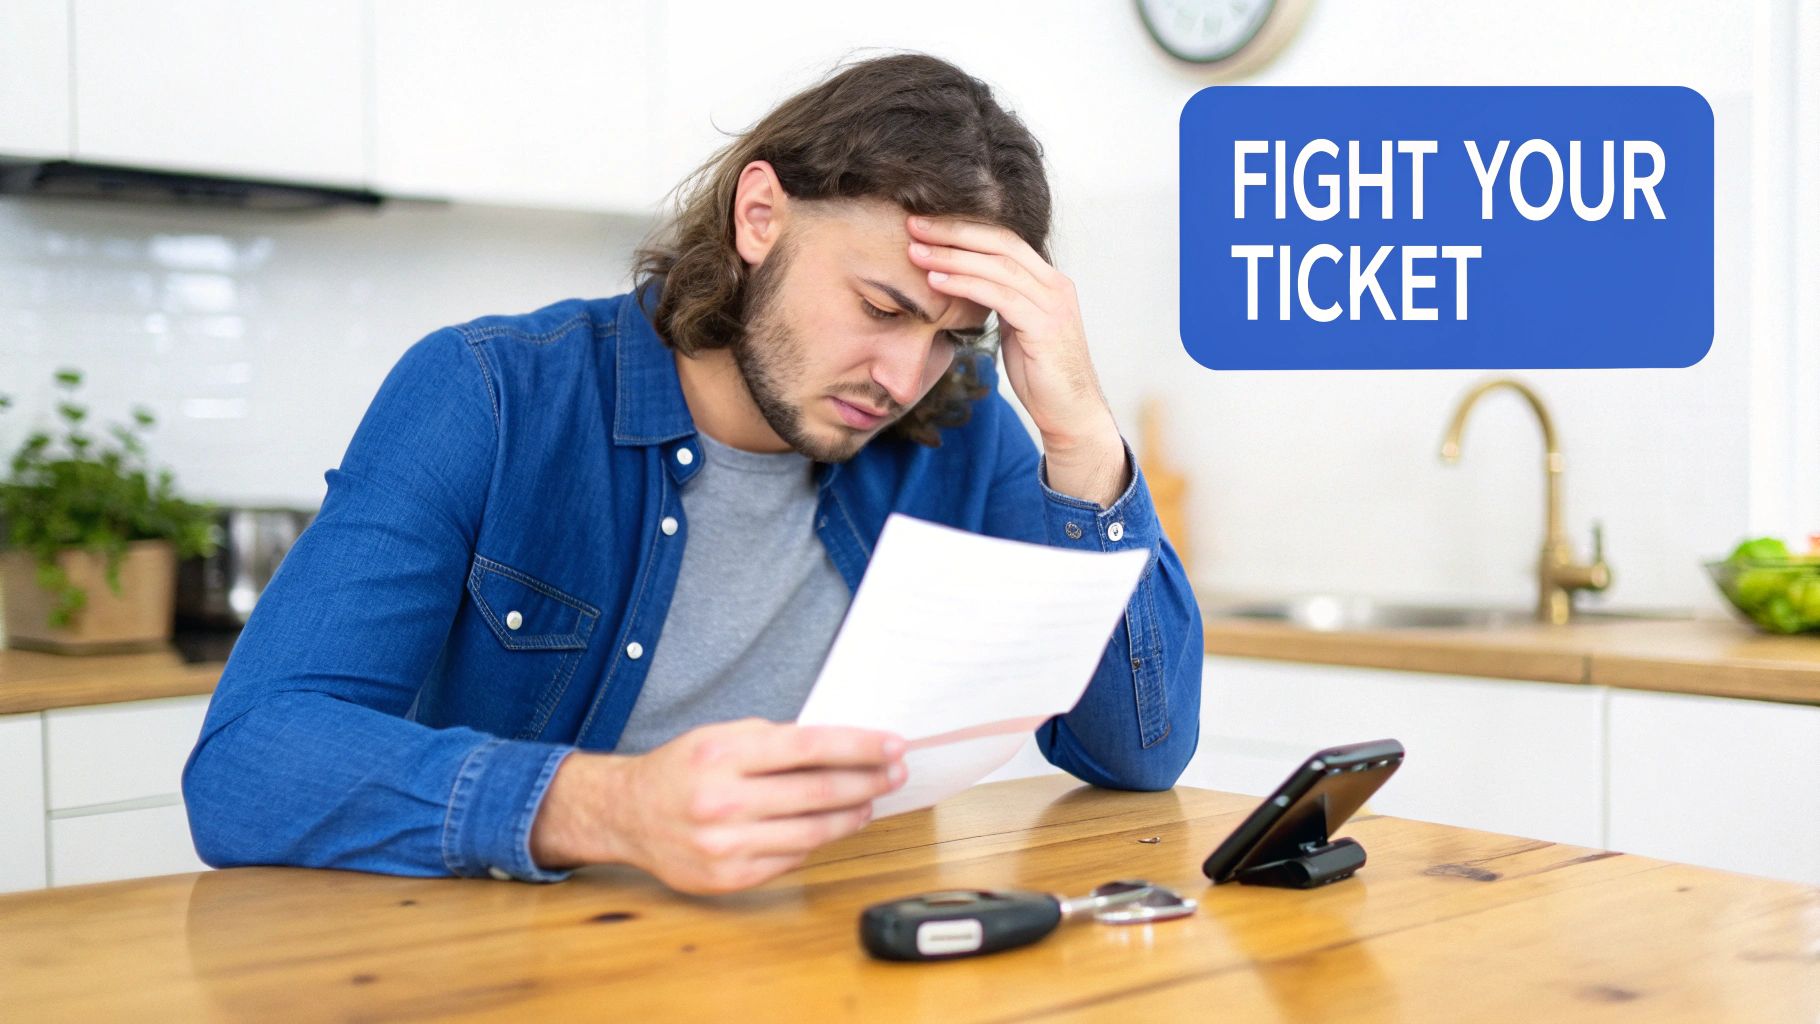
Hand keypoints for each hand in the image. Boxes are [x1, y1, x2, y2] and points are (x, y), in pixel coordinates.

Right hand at [529, 718, 906, 893]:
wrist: (627, 814)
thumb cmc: (681, 769)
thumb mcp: (720, 735)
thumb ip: (775, 741)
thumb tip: (841, 748)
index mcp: (723, 754)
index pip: (808, 747)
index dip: (858, 746)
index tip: (893, 745)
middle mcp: (723, 800)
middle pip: (818, 793)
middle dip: (867, 781)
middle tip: (894, 774)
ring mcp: (725, 845)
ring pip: (811, 833)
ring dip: (851, 816)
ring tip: (870, 802)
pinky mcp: (728, 877)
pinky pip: (790, 860)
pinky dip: (816, 843)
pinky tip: (830, 828)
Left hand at [906, 215, 1128, 506]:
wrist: (1071, 414)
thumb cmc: (1042, 375)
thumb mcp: (1018, 329)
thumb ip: (1002, 302)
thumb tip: (970, 286)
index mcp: (1047, 281)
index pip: (1002, 240)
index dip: (963, 228)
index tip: (925, 226)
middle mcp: (1054, 284)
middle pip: (999, 242)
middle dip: (953, 231)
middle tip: (914, 225)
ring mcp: (1053, 303)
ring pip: (996, 265)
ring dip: (952, 256)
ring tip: (916, 252)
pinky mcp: (1045, 326)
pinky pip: (999, 296)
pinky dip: (965, 284)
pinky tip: (936, 281)